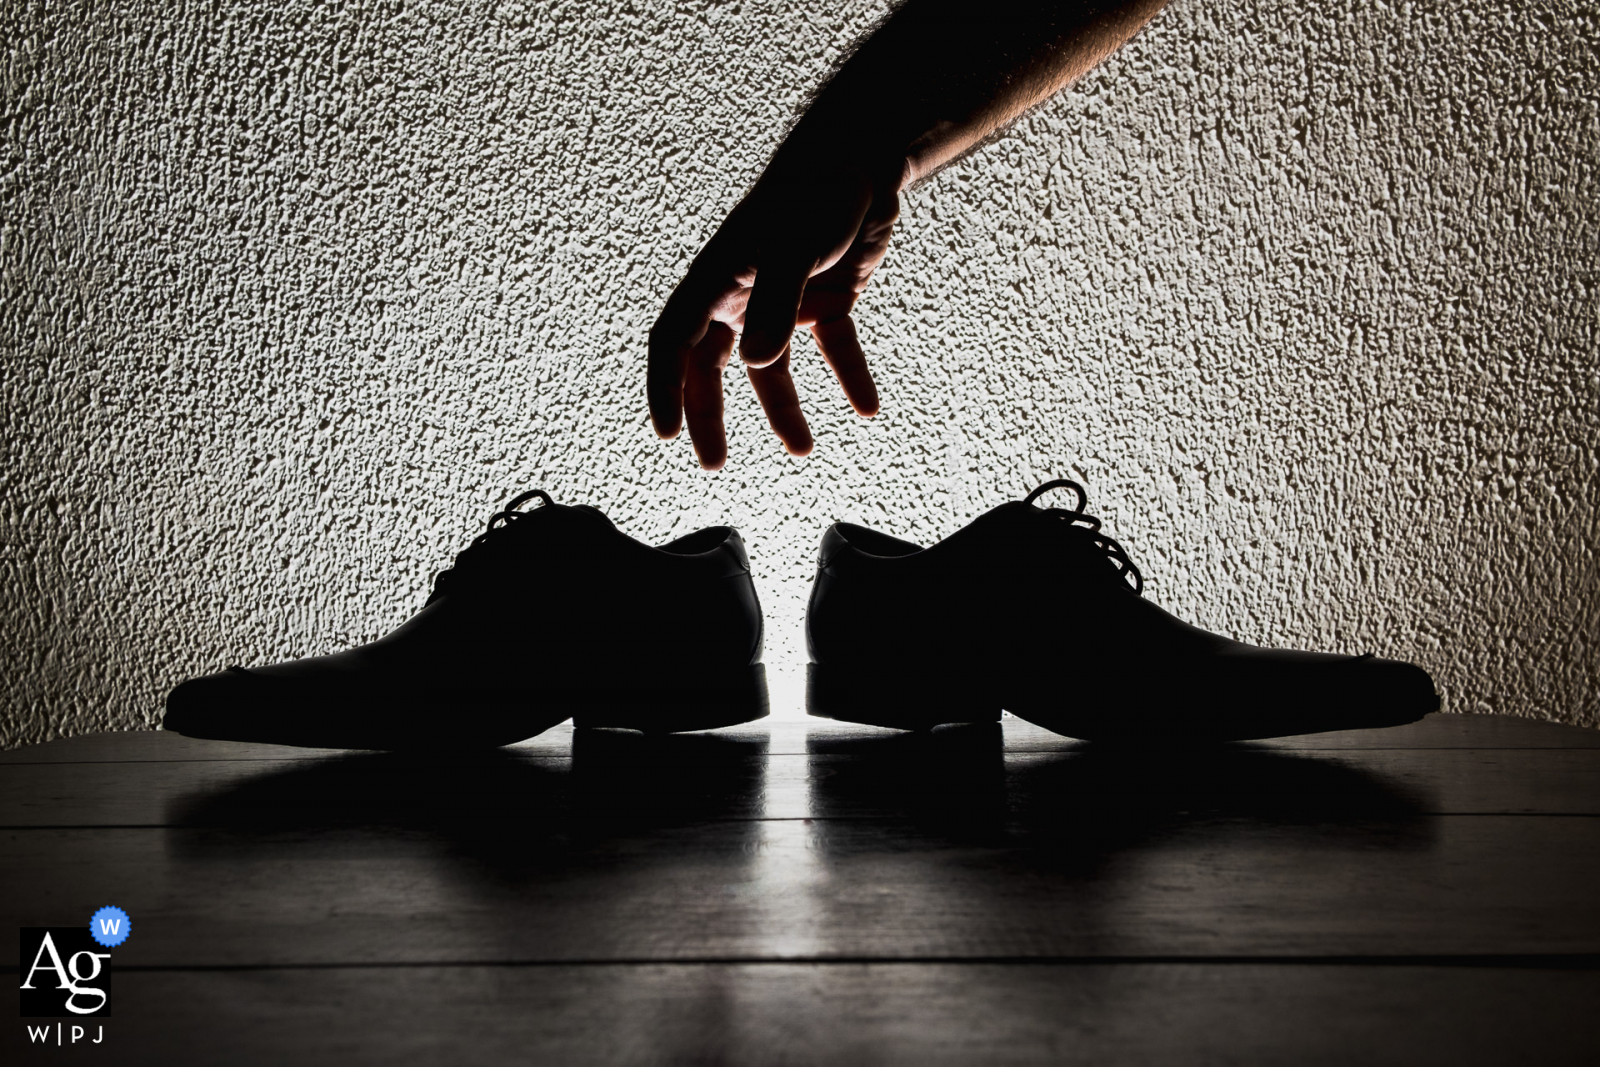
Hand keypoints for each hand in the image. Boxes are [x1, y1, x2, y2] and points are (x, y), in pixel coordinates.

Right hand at [648, 145, 902, 469]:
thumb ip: (776, 305)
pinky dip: (848, 376)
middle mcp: (742, 292)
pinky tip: (866, 407)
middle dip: (711, 416)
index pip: (674, 341)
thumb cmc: (819, 190)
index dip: (665, 388)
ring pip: (771, 367)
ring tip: (803, 449)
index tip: (666, 433)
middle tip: (713, 462)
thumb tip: (759, 362)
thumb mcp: (794, 249)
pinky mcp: (824, 299)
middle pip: (713, 366)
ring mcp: (782, 298)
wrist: (869, 157)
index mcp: (718, 277)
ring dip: (784, 409)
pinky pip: (831, 348)